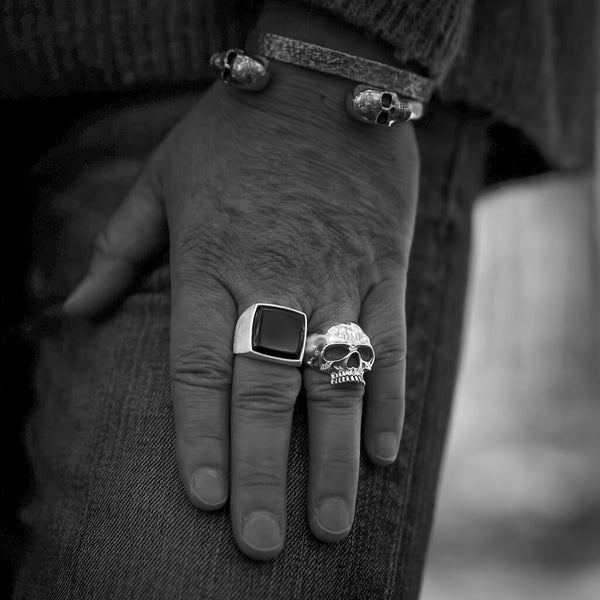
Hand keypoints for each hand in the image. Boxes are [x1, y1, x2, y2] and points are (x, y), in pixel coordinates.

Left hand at [63, 50, 418, 559]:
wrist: (321, 82)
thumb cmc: (234, 135)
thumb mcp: (161, 179)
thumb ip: (118, 250)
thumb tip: (72, 314)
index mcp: (213, 261)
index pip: (201, 364)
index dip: (200, 435)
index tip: (205, 500)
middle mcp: (276, 279)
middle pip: (266, 388)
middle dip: (263, 471)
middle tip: (260, 544)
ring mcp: (338, 276)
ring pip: (334, 380)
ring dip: (334, 460)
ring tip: (331, 526)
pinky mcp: (384, 267)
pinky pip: (387, 343)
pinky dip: (385, 400)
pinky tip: (382, 453)